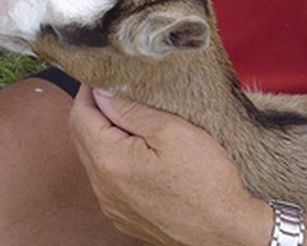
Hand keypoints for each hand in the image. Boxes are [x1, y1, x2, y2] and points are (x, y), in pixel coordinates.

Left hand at [69, 85, 271, 245]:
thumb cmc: (206, 182)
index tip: (102, 76)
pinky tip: (136, 151)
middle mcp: (102, 186)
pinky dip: (112, 159)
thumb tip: (102, 92)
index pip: (79, 115)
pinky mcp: (122, 215)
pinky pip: (106, 179)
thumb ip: (131, 110)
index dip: (88, 91)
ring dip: (102, 135)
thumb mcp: (172, 131)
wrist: (226, 232)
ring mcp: (111, 204)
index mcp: (109, 161)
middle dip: (93, 110)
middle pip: (81, 137)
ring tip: (129, 118)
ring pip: (92, 158)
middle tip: (114, 92)